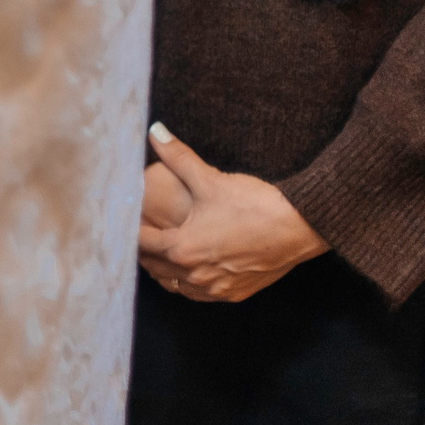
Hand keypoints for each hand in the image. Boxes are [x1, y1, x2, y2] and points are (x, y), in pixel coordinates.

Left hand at [136, 122, 325, 303]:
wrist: (300, 227)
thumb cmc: (253, 203)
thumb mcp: (210, 179)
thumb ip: (177, 155)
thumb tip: (155, 130)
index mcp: (183, 248)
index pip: (140, 243)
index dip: (129, 230)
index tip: (124, 220)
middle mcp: (196, 274)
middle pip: (153, 267)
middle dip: (143, 250)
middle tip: (139, 233)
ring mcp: (216, 288)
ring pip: (175, 285)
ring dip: (164, 269)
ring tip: (160, 250)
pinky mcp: (235, 294)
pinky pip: (199, 294)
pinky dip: (188, 283)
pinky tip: (189, 268)